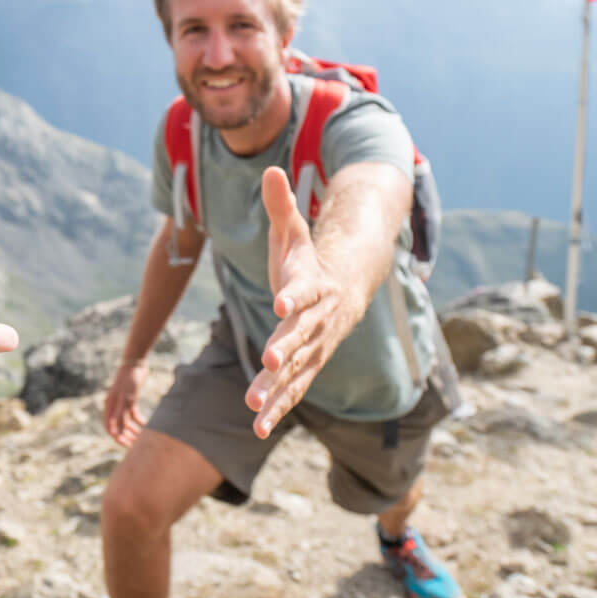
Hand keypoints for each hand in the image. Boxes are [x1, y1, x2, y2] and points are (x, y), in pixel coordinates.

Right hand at [104, 359, 150, 446]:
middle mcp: (114, 406)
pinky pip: (133, 415)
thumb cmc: (129, 379)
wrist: (136, 362)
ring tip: (143, 438)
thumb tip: (117, 431)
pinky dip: (139, 421)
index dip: (118, 438)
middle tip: (138, 446)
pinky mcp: (130, 400)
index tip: (128, 446)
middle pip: (119, 427)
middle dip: (127, 436)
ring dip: (133, 430)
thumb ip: (122, 414)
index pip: (110, 428)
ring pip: (126, 422)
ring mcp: (122, 404)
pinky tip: (147, 425)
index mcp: (110, 406)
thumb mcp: (127, 397)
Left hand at [245, 166, 346, 437]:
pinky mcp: (306, 367)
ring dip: (276, 388)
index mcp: (311, 286)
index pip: (302, 291)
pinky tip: (259, 428)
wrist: (343, 290)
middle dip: (284, 349)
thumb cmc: (308, 261)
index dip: (293, 295)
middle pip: (299, 336)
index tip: (280, 302)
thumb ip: (280, 205)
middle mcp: (315, 321)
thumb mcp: (294, 232)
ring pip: (295, 370)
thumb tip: (268, 169)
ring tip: (254, 407)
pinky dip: (277, 408)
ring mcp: (313, 347)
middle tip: (268, 360)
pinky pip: (293, 390)